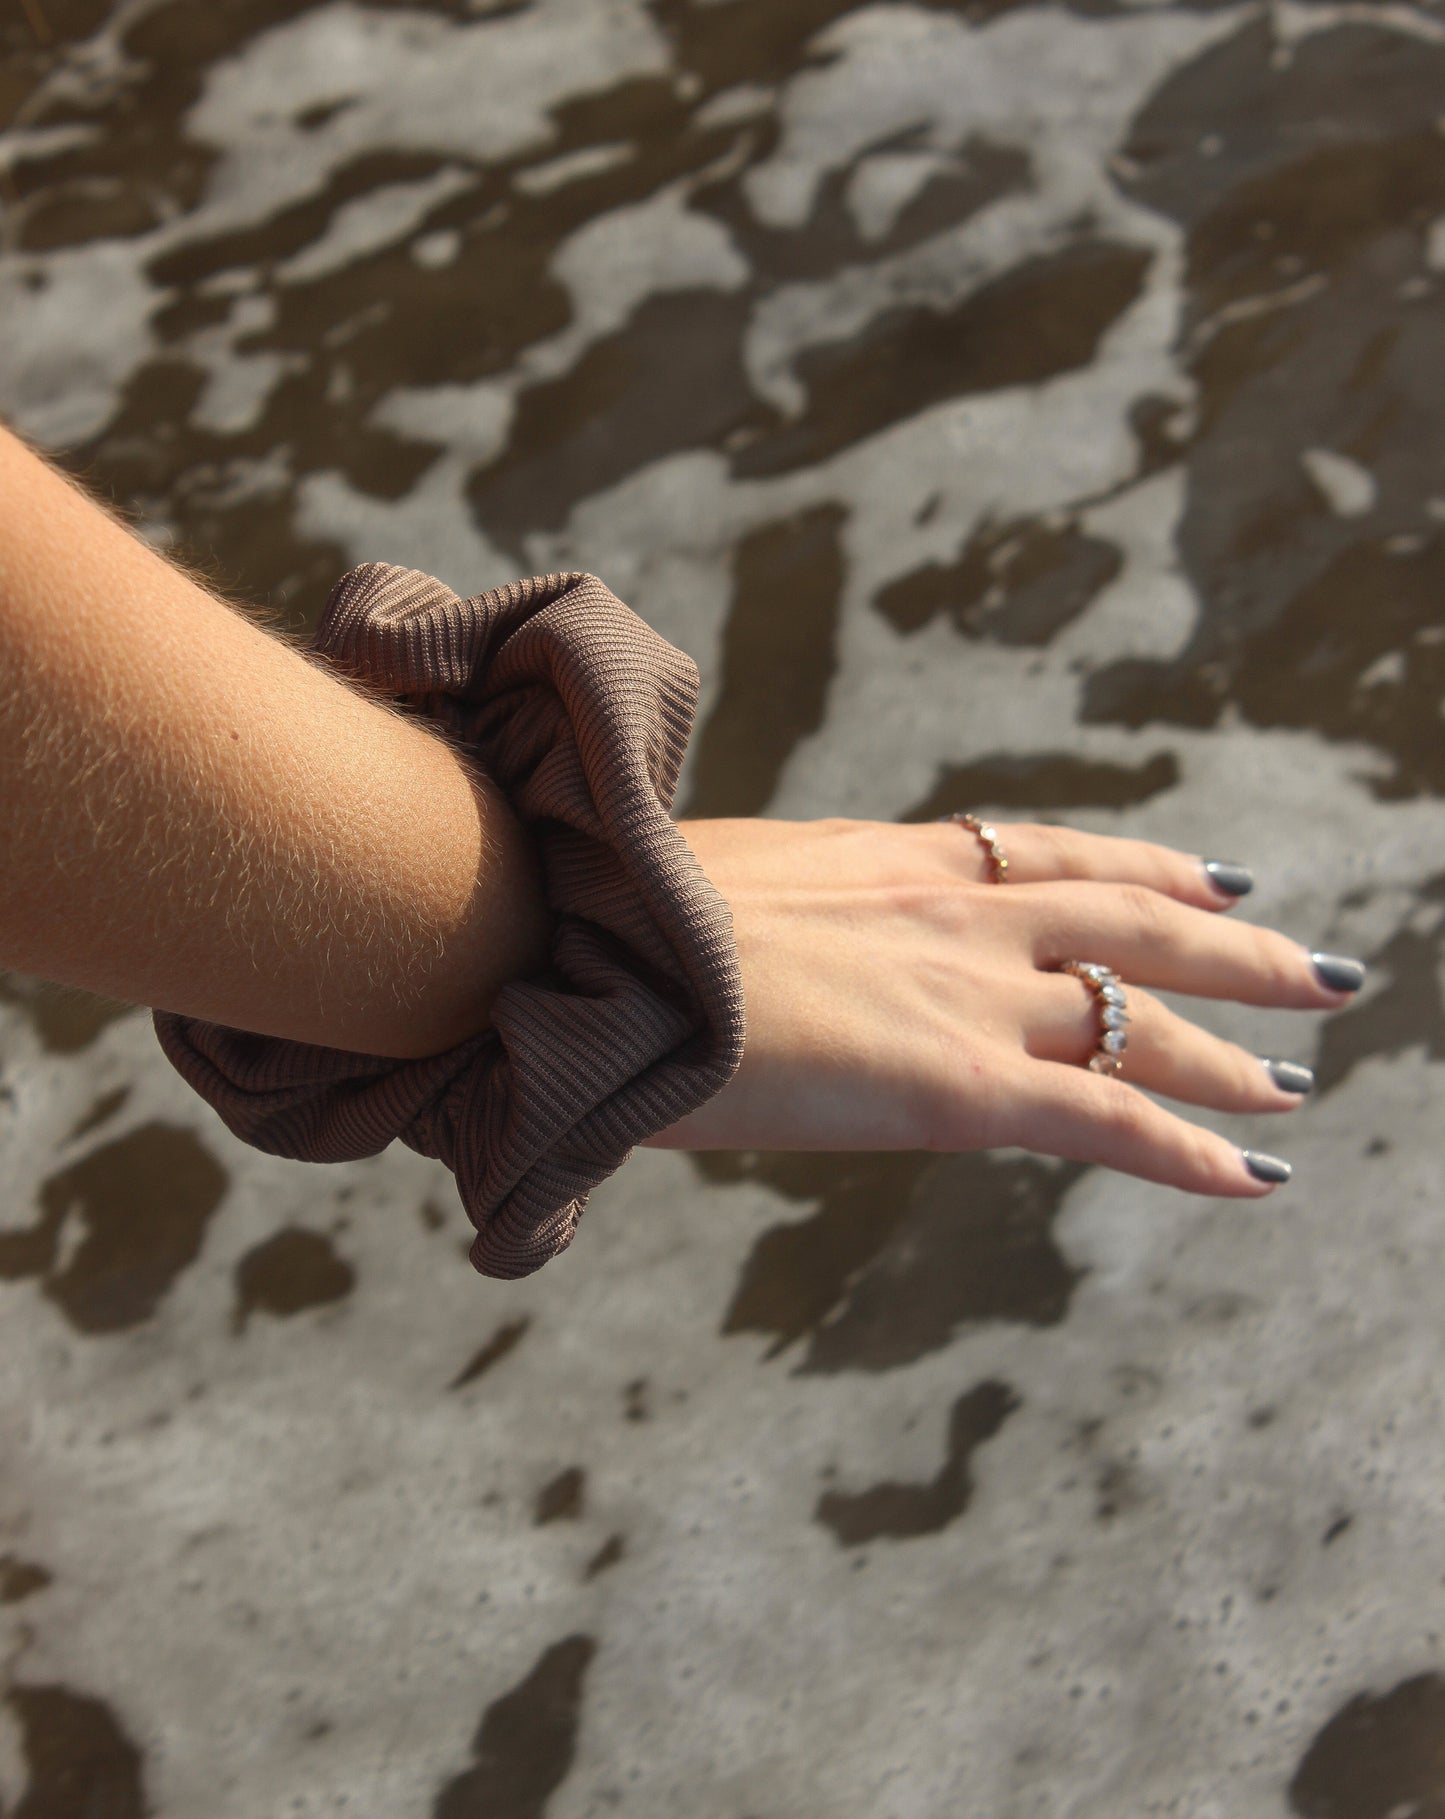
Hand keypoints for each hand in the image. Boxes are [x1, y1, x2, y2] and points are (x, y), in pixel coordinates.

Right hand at [644, 817, 1362, 1195]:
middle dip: (1230, 950)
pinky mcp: (954, 1083)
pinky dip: (1190, 1148)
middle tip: (1309, 967)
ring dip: (1229, 1050)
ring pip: (1139, 1020)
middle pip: (1129, 921)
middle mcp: (948, 912)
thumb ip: (763, 920)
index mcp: (887, 859)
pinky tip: (1257, 1173)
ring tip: (1296, 1074)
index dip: (1141, 865)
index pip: (1044, 855)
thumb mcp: (710, 891)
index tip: (1210, 877)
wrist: (586, 934)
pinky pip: (1107, 1119)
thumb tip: (736, 953)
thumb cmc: (609, 917)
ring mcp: (962, 993)